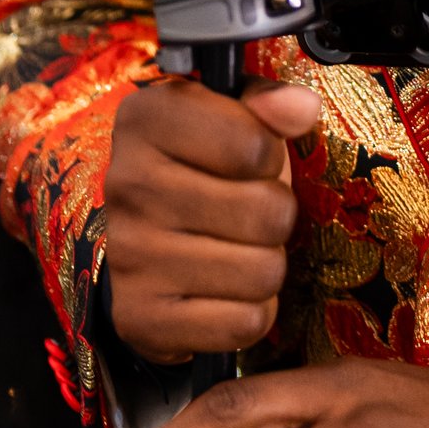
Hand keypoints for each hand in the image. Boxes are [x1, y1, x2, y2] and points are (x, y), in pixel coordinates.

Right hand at [104, 73, 323, 361]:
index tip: (247, 160)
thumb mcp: (230, 119)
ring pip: (262, 271)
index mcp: (144, 118)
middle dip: (276, 215)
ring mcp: (129, 254)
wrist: (144, 250)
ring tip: (236, 250)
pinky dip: (249, 313)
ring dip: (265, 265)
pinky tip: (223, 292)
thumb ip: (267, 104)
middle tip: (249, 213)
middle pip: (267, 211)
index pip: (255, 143)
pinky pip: (244, 323)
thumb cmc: (201, 173)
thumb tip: (302, 108)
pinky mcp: (140, 317)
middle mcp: (126, 183)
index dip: (269, 156)